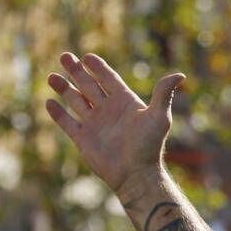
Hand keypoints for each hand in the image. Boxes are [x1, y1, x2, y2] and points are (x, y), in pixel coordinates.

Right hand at [46, 52, 185, 192]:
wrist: (135, 175)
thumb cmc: (149, 146)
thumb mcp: (159, 117)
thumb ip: (164, 94)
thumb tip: (181, 74)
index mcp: (125, 102)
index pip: (109, 79)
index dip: (98, 67)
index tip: (87, 57)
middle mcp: (108, 111)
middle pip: (89, 86)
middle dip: (76, 71)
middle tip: (64, 56)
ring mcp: (95, 124)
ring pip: (75, 101)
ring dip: (64, 88)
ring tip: (52, 76)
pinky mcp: (84, 139)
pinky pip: (68, 123)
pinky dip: (58, 113)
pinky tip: (49, 102)